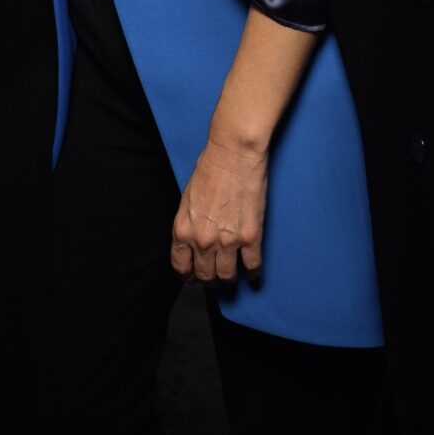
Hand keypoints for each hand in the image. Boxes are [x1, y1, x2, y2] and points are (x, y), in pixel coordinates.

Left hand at [171, 136, 267, 282]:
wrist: (233, 154)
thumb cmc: (210, 169)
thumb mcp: (187, 200)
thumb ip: (189, 224)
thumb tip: (193, 241)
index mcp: (182, 230)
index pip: (181, 266)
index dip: (188, 276)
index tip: (193, 277)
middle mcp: (202, 240)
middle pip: (205, 275)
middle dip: (210, 280)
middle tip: (215, 277)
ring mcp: (227, 241)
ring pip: (227, 275)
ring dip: (230, 278)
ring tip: (233, 275)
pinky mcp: (250, 237)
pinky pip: (252, 265)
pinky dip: (253, 272)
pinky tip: (252, 271)